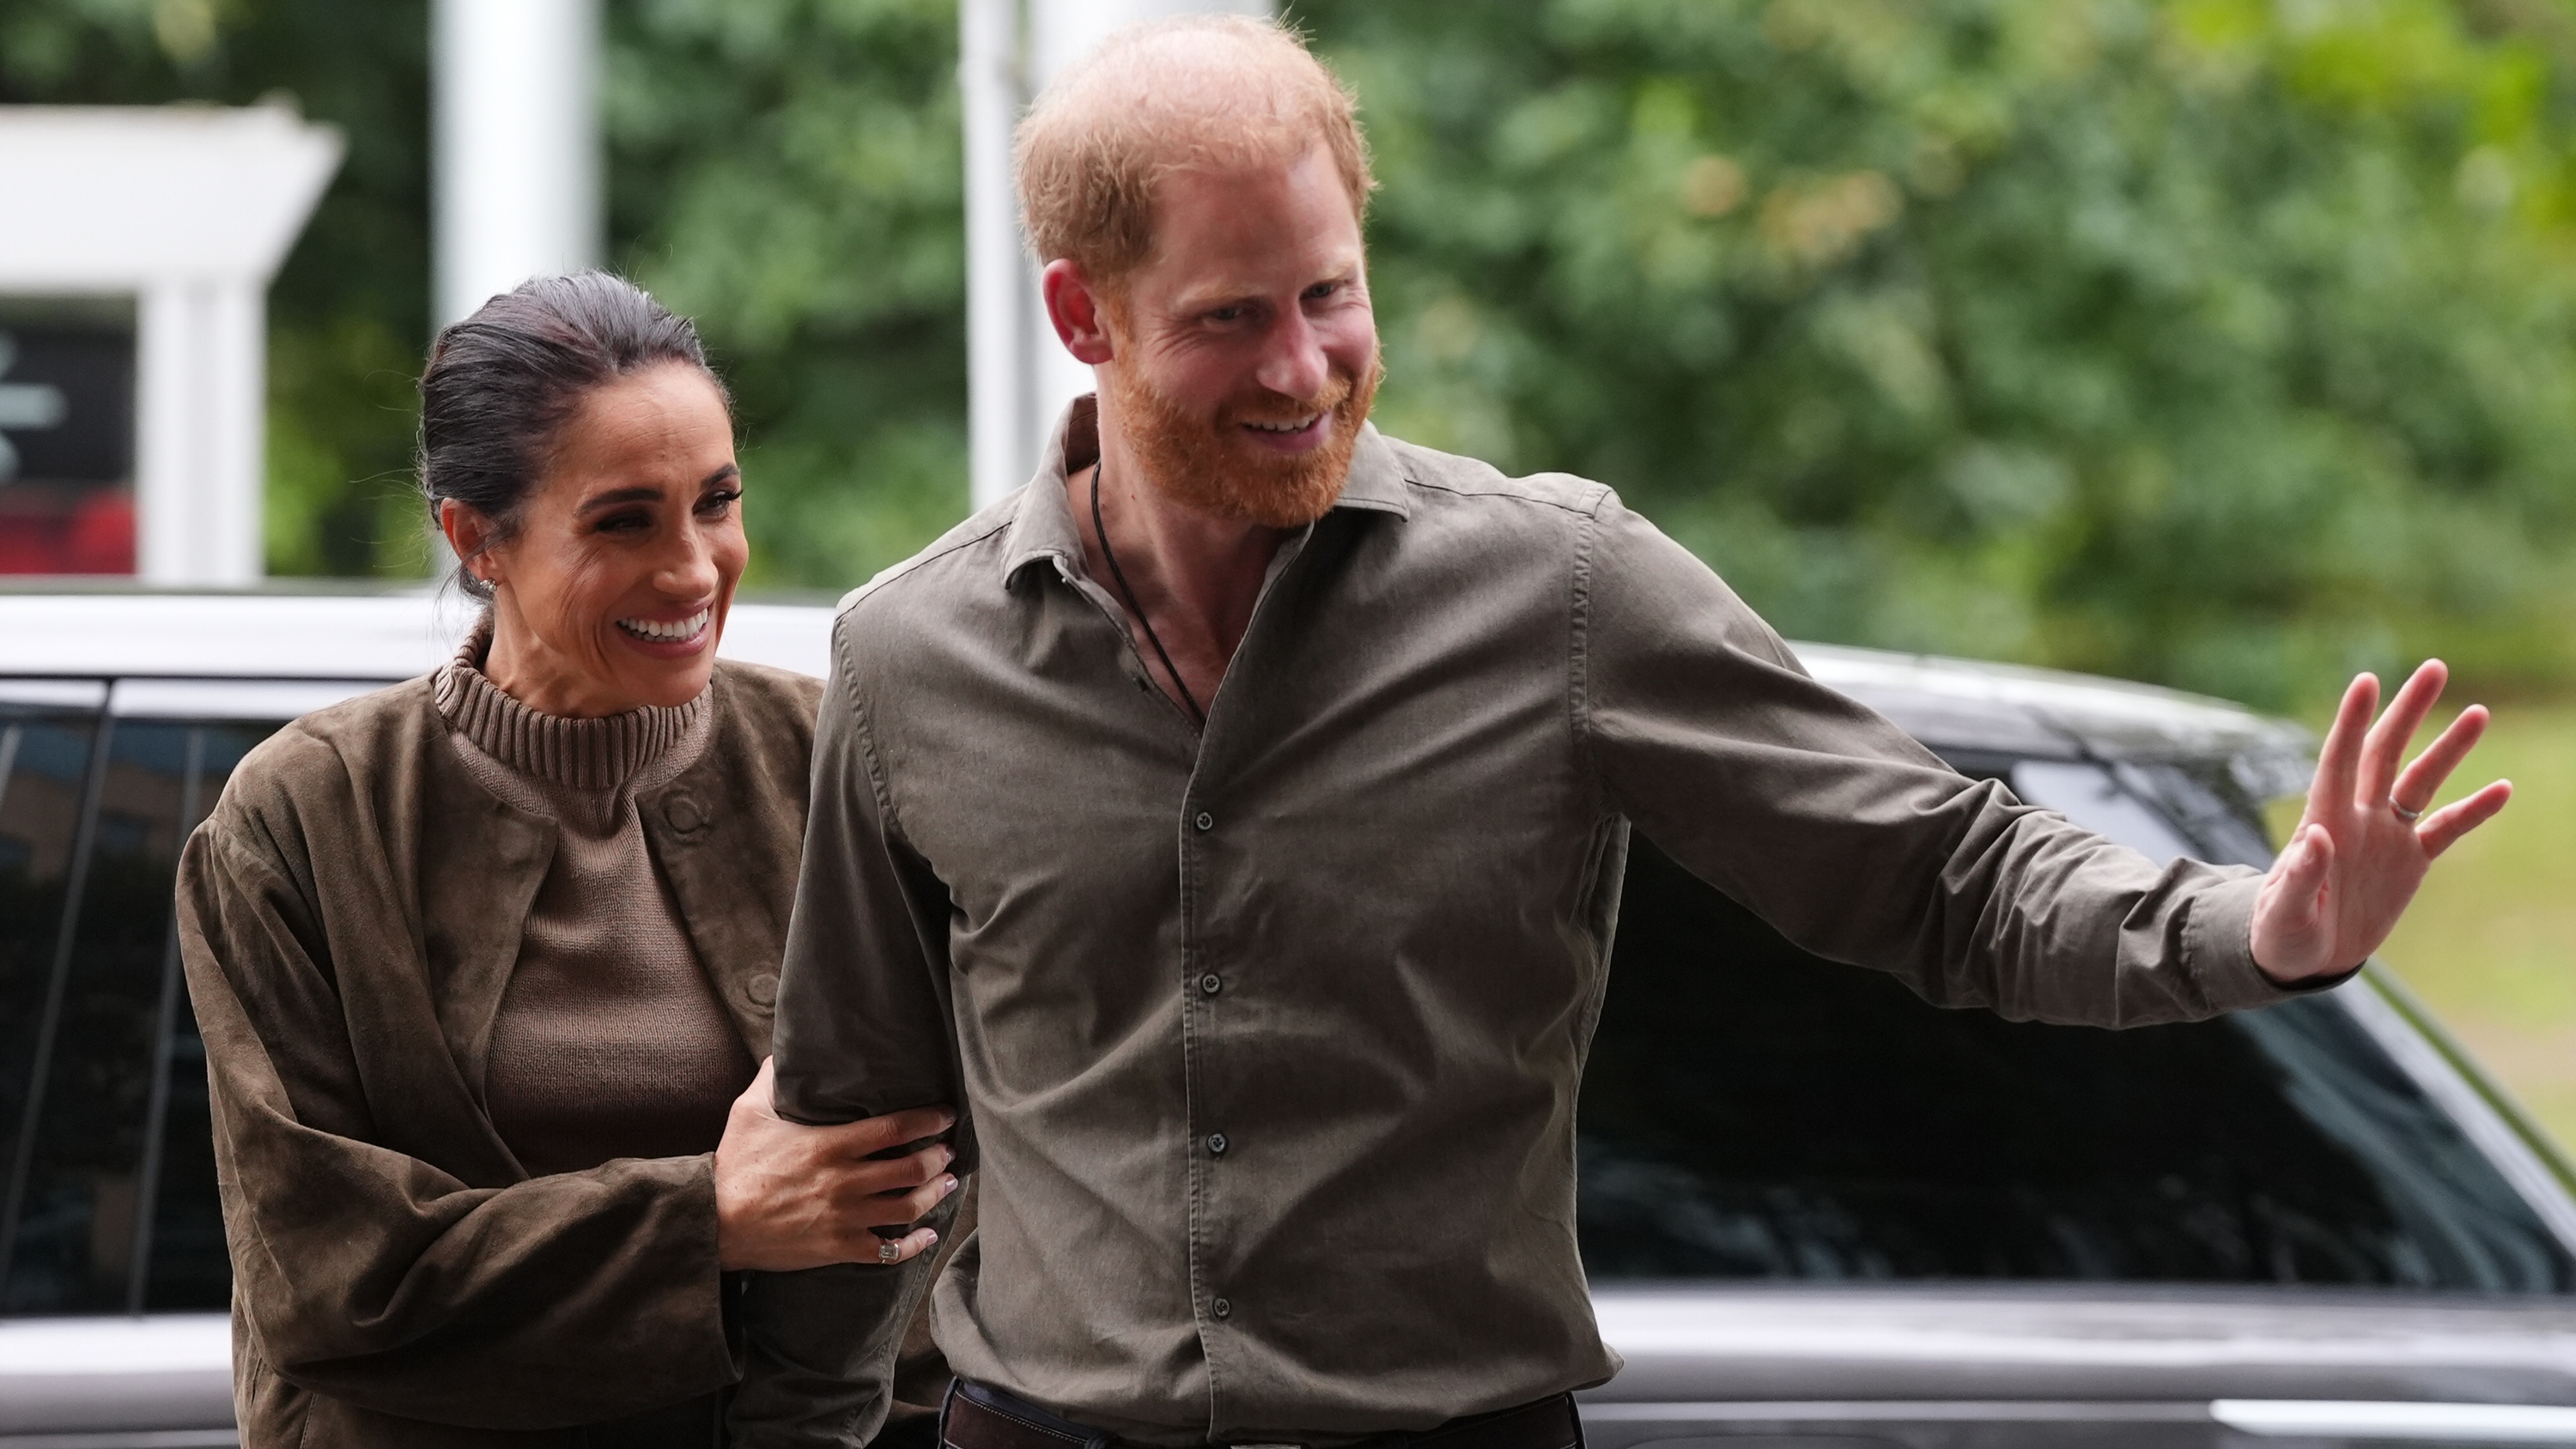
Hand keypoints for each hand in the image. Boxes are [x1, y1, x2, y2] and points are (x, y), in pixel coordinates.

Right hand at [713, 1058, 959, 1271]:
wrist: (715, 1225)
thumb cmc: (734, 1167)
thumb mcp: (748, 1114)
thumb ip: (771, 1079)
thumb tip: (786, 1051)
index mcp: (830, 1145)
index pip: (895, 1128)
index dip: (929, 1120)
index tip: (947, 1114)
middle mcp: (844, 1181)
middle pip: (912, 1168)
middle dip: (939, 1158)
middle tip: (950, 1150)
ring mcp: (844, 1217)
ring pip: (908, 1207)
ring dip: (935, 1194)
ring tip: (947, 1182)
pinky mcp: (838, 1247)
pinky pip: (888, 1251)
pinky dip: (913, 1243)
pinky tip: (926, 1234)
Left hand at [2251, 660, 2511, 983]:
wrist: (2303, 957)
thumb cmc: (2280, 934)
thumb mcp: (2282, 912)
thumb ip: (2298, 877)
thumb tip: (2315, 836)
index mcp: (2322, 821)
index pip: (2339, 760)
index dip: (2352, 721)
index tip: (2367, 680)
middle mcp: (2357, 818)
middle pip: (2385, 754)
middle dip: (2408, 712)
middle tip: (2435, 668)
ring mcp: (2386, 836)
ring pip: (2421, 782)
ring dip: (2448, 748)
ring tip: (2478, 711)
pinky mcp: (2410, 861)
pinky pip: (2447, 829)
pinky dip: (2474, 811)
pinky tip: (2503, 788)